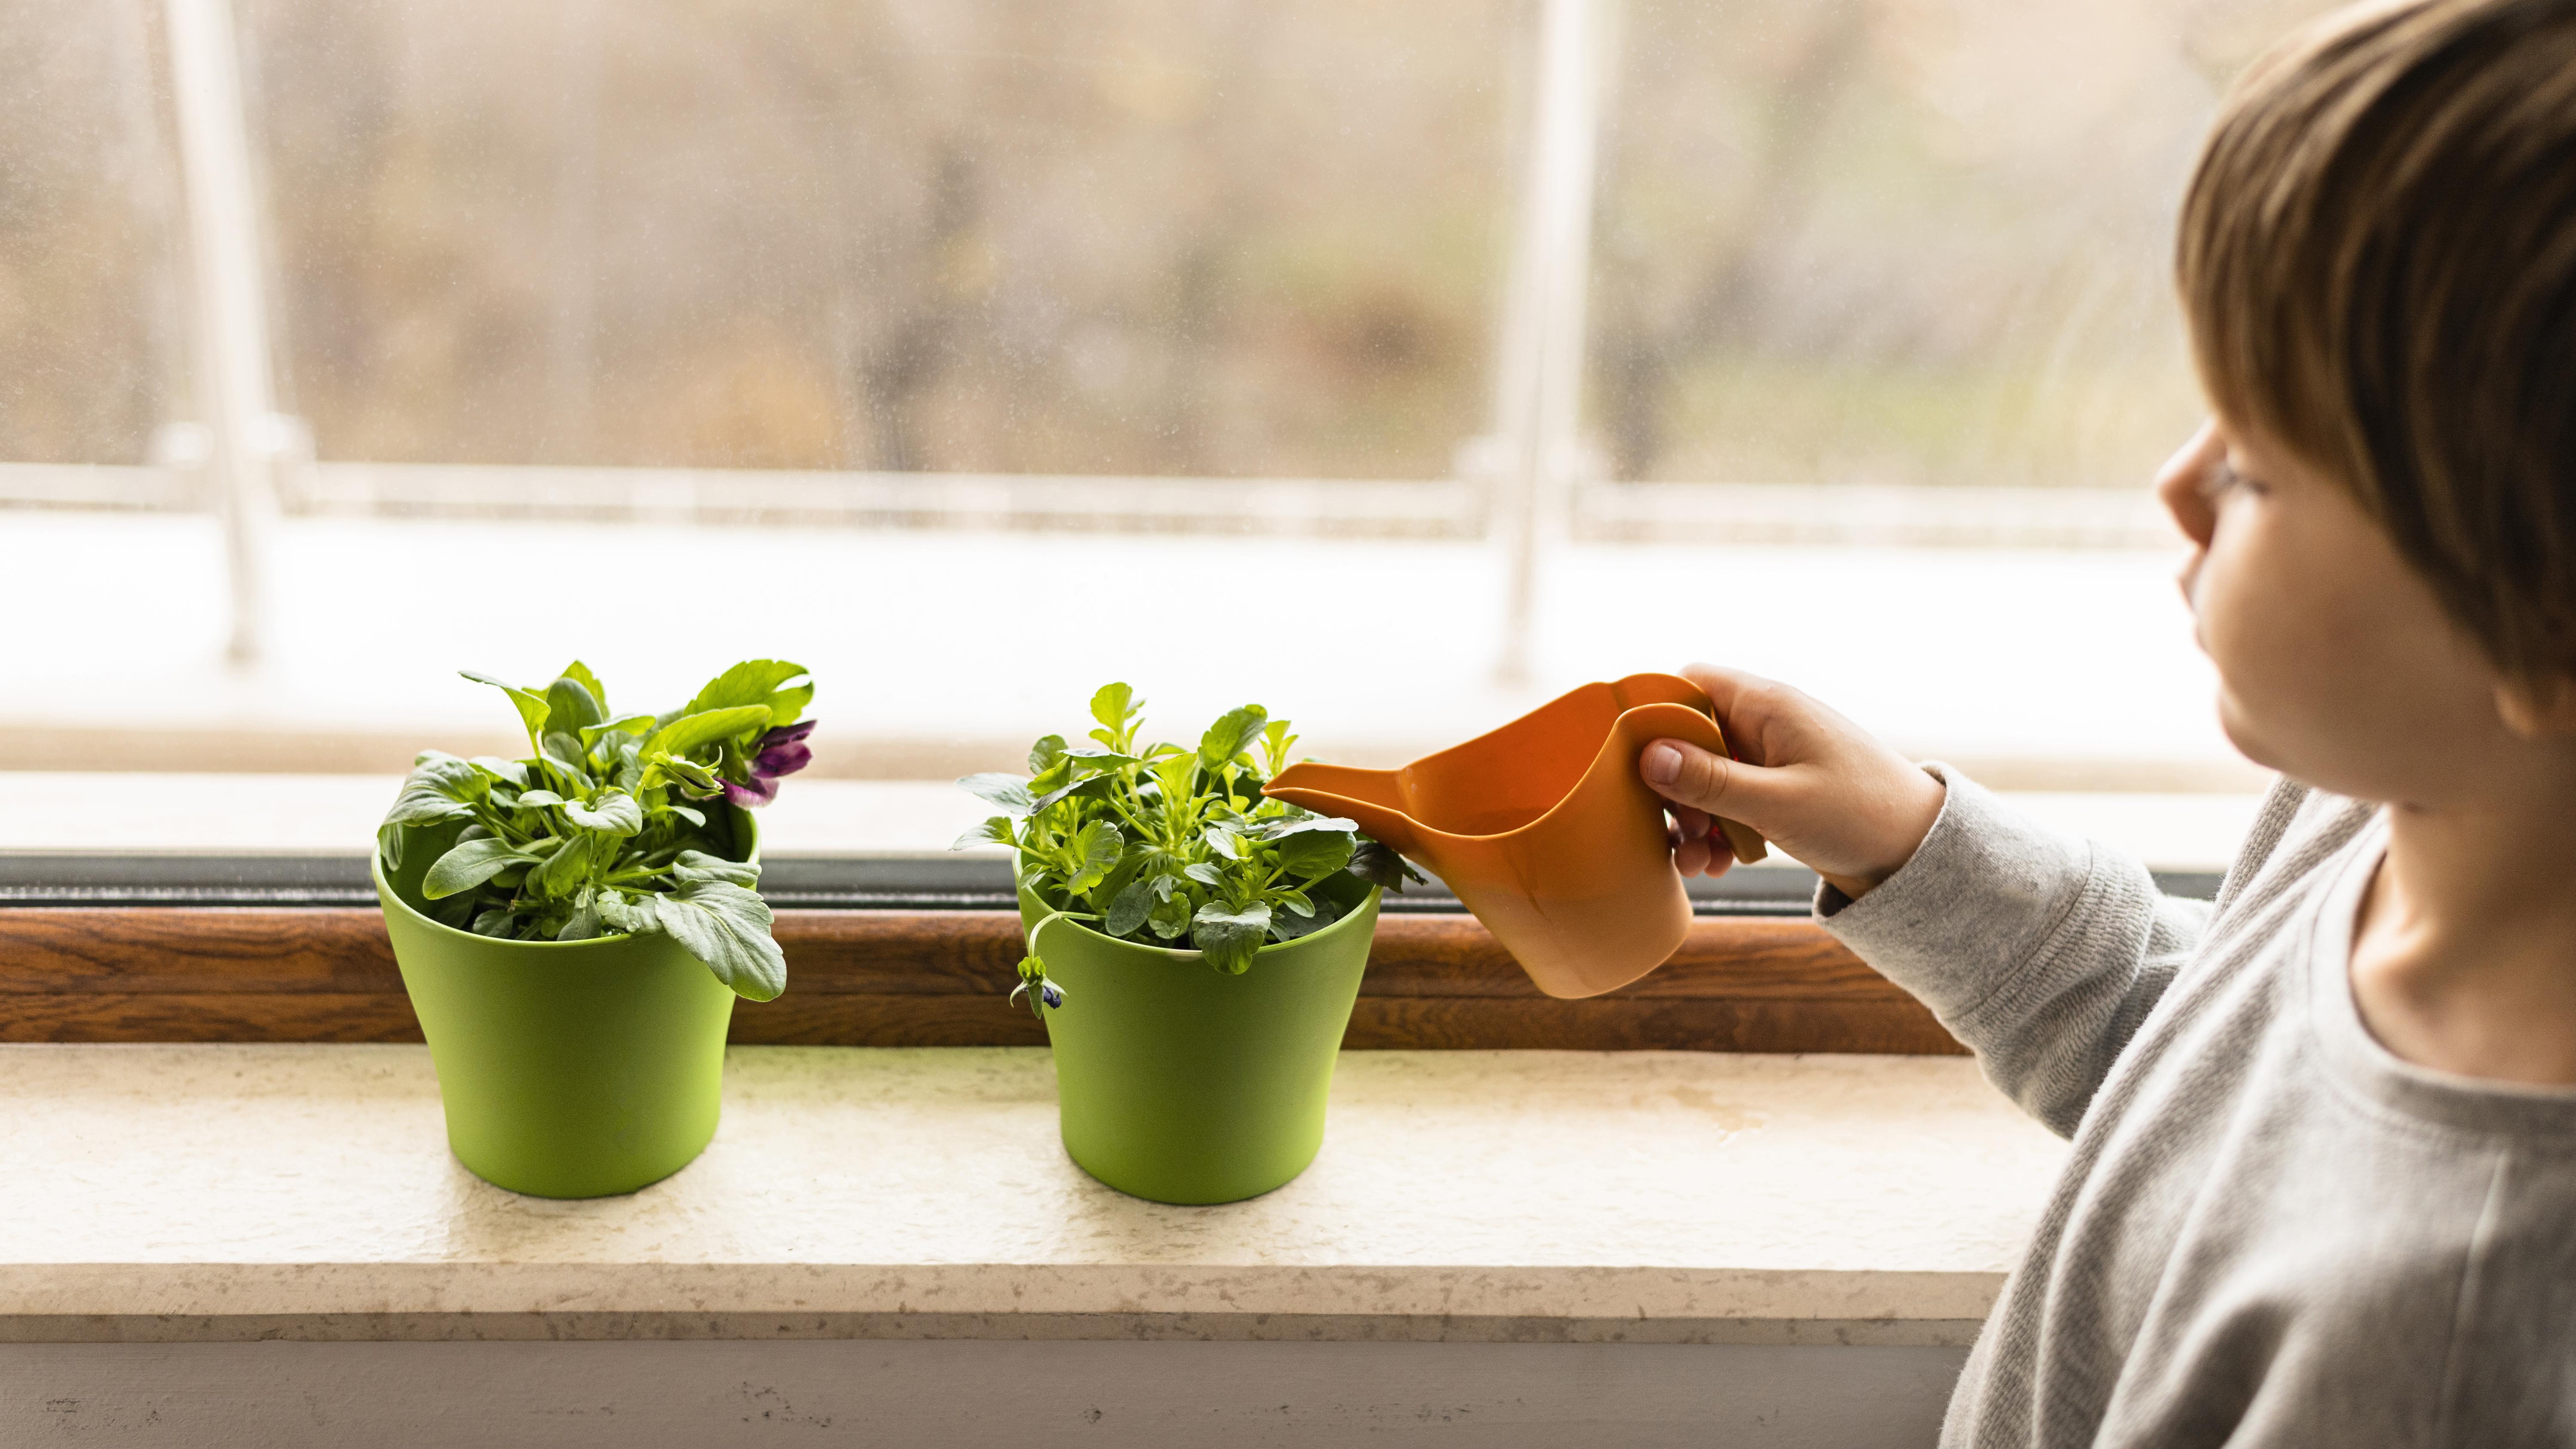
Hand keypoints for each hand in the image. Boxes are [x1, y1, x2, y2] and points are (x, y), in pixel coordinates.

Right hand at [1642, 663, 1945, 900]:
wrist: (1922, 854)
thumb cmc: (1861, 816)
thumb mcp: (1778, 803)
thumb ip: (1711, 781)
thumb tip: (1647, 755)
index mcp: (1768, 705)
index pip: (1689, 684)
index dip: (1655, 717)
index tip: (1634, 763)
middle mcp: (1766, 724)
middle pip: (1690, 738)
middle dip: (1674, 788)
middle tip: (1679, 831)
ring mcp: (1772, 759)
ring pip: (1707, 777)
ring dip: (1693, 819)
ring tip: (1697, 863)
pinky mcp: (1779, 792)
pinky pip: (1730, 801)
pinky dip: (1718, 831)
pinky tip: (1719, 864)